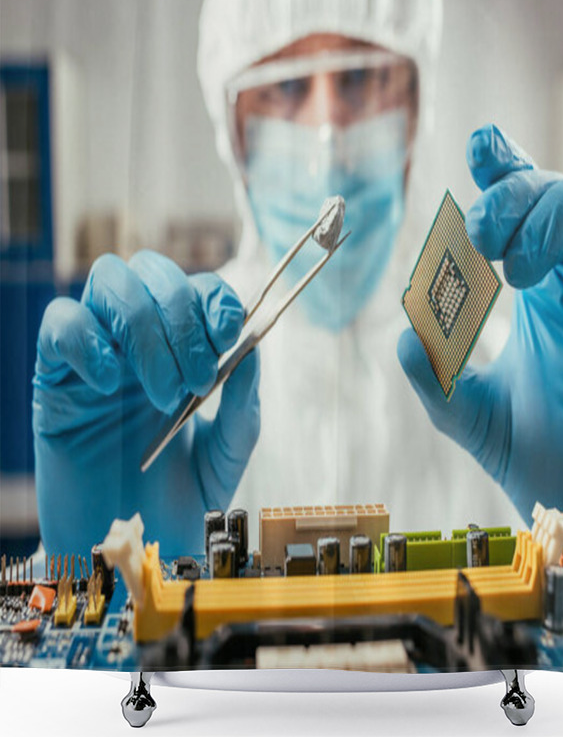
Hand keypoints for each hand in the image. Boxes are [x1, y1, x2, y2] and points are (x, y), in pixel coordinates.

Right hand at [33, 250, 259, 556]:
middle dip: (184, 318)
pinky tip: (111, 386)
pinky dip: (90, 341)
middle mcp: (139, 340)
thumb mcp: (228, 452)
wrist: (130, 549)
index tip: (231, 335)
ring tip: (165, 395)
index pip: (197, 287)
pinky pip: (60, 322)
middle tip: (200, 381)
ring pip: (110, 281)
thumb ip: (243, 403)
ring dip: (147, 331)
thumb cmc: (179, 497)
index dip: (216, 299)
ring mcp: (97, 353)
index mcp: (183, 350)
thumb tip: (252, 345)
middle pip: (153, 269)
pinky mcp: (54, 379)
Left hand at [399, 124, 562, 521]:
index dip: (505, 164)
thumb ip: (433, 373)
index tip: (480, 147)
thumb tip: (403, 332)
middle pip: (558, 183)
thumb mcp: (468, 412)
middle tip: (483, 246)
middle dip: (515, 198)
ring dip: (555, 217)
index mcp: (537, 287)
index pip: (524, 203)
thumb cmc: (539, 457)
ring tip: (526, 278)